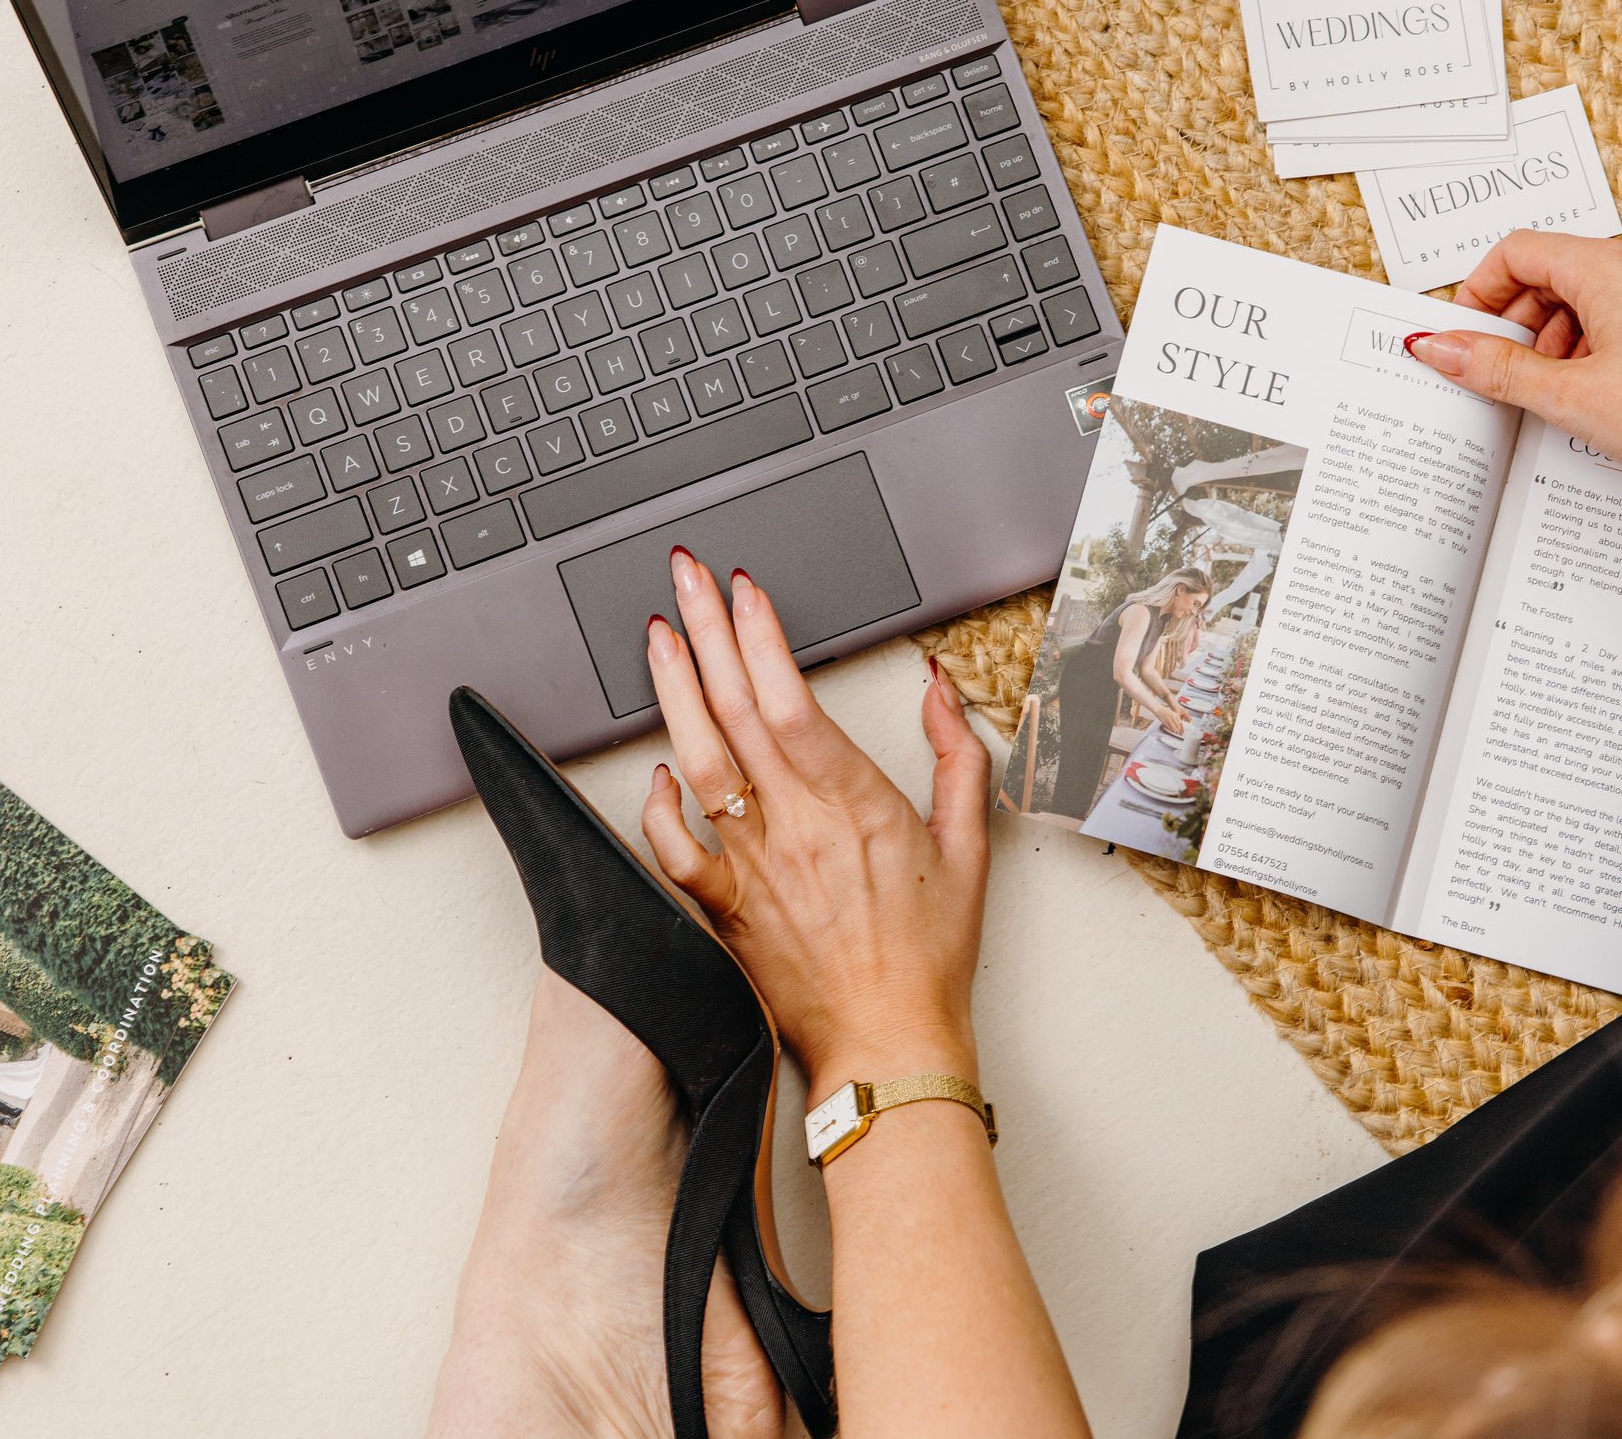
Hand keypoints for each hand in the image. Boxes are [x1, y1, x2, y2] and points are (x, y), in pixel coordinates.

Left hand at [639, 550, 990, 1089]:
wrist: (889, 1046)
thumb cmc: (929, 957)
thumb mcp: (968, 847)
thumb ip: (958, 756)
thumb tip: (938, 687)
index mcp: (853, 803)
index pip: (790, 697)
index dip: (759, 636)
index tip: (743, 589)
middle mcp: (794, 826)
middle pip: (736, 708)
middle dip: (704, 630)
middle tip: (683, 576)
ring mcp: (752, 866)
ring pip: (698, 761)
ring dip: (672, 691)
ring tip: (656, 637)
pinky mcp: (724, 909)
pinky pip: (674, 852)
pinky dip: (656, 808)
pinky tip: (652, 767)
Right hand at [1150, 702, 1184, 733]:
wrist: (1158, 708)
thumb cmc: (1165, 711)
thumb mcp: (1172, 713)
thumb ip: (1175, 718)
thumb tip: (1178, 724)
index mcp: (1175, 715)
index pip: (1180, 722)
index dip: (1182, 728)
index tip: (1182, 732)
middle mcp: (1172, 717)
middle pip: (1178, 725)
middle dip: (1179, 731)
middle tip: (1180, 734)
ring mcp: (1168, 719)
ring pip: (1173, 727)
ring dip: (1175, 731)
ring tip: (1176, 734)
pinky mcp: (1164, 721)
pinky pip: (1168, 727)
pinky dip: (1170, 730)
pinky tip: (1171, 732)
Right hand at [1409, 232, 1621, 492]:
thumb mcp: (1567, 394)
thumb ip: (1494, 367)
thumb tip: (1437, 346)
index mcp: (1609, 266)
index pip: (1517, 252)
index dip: (1480, 293)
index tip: (1466, 336)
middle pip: (1550, 271)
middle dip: (1517, 322)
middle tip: (1501, 372)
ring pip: (1587, 294)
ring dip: (1555, 337)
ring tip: (1553, 391)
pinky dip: (1593, 342)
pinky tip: (1594, 390)